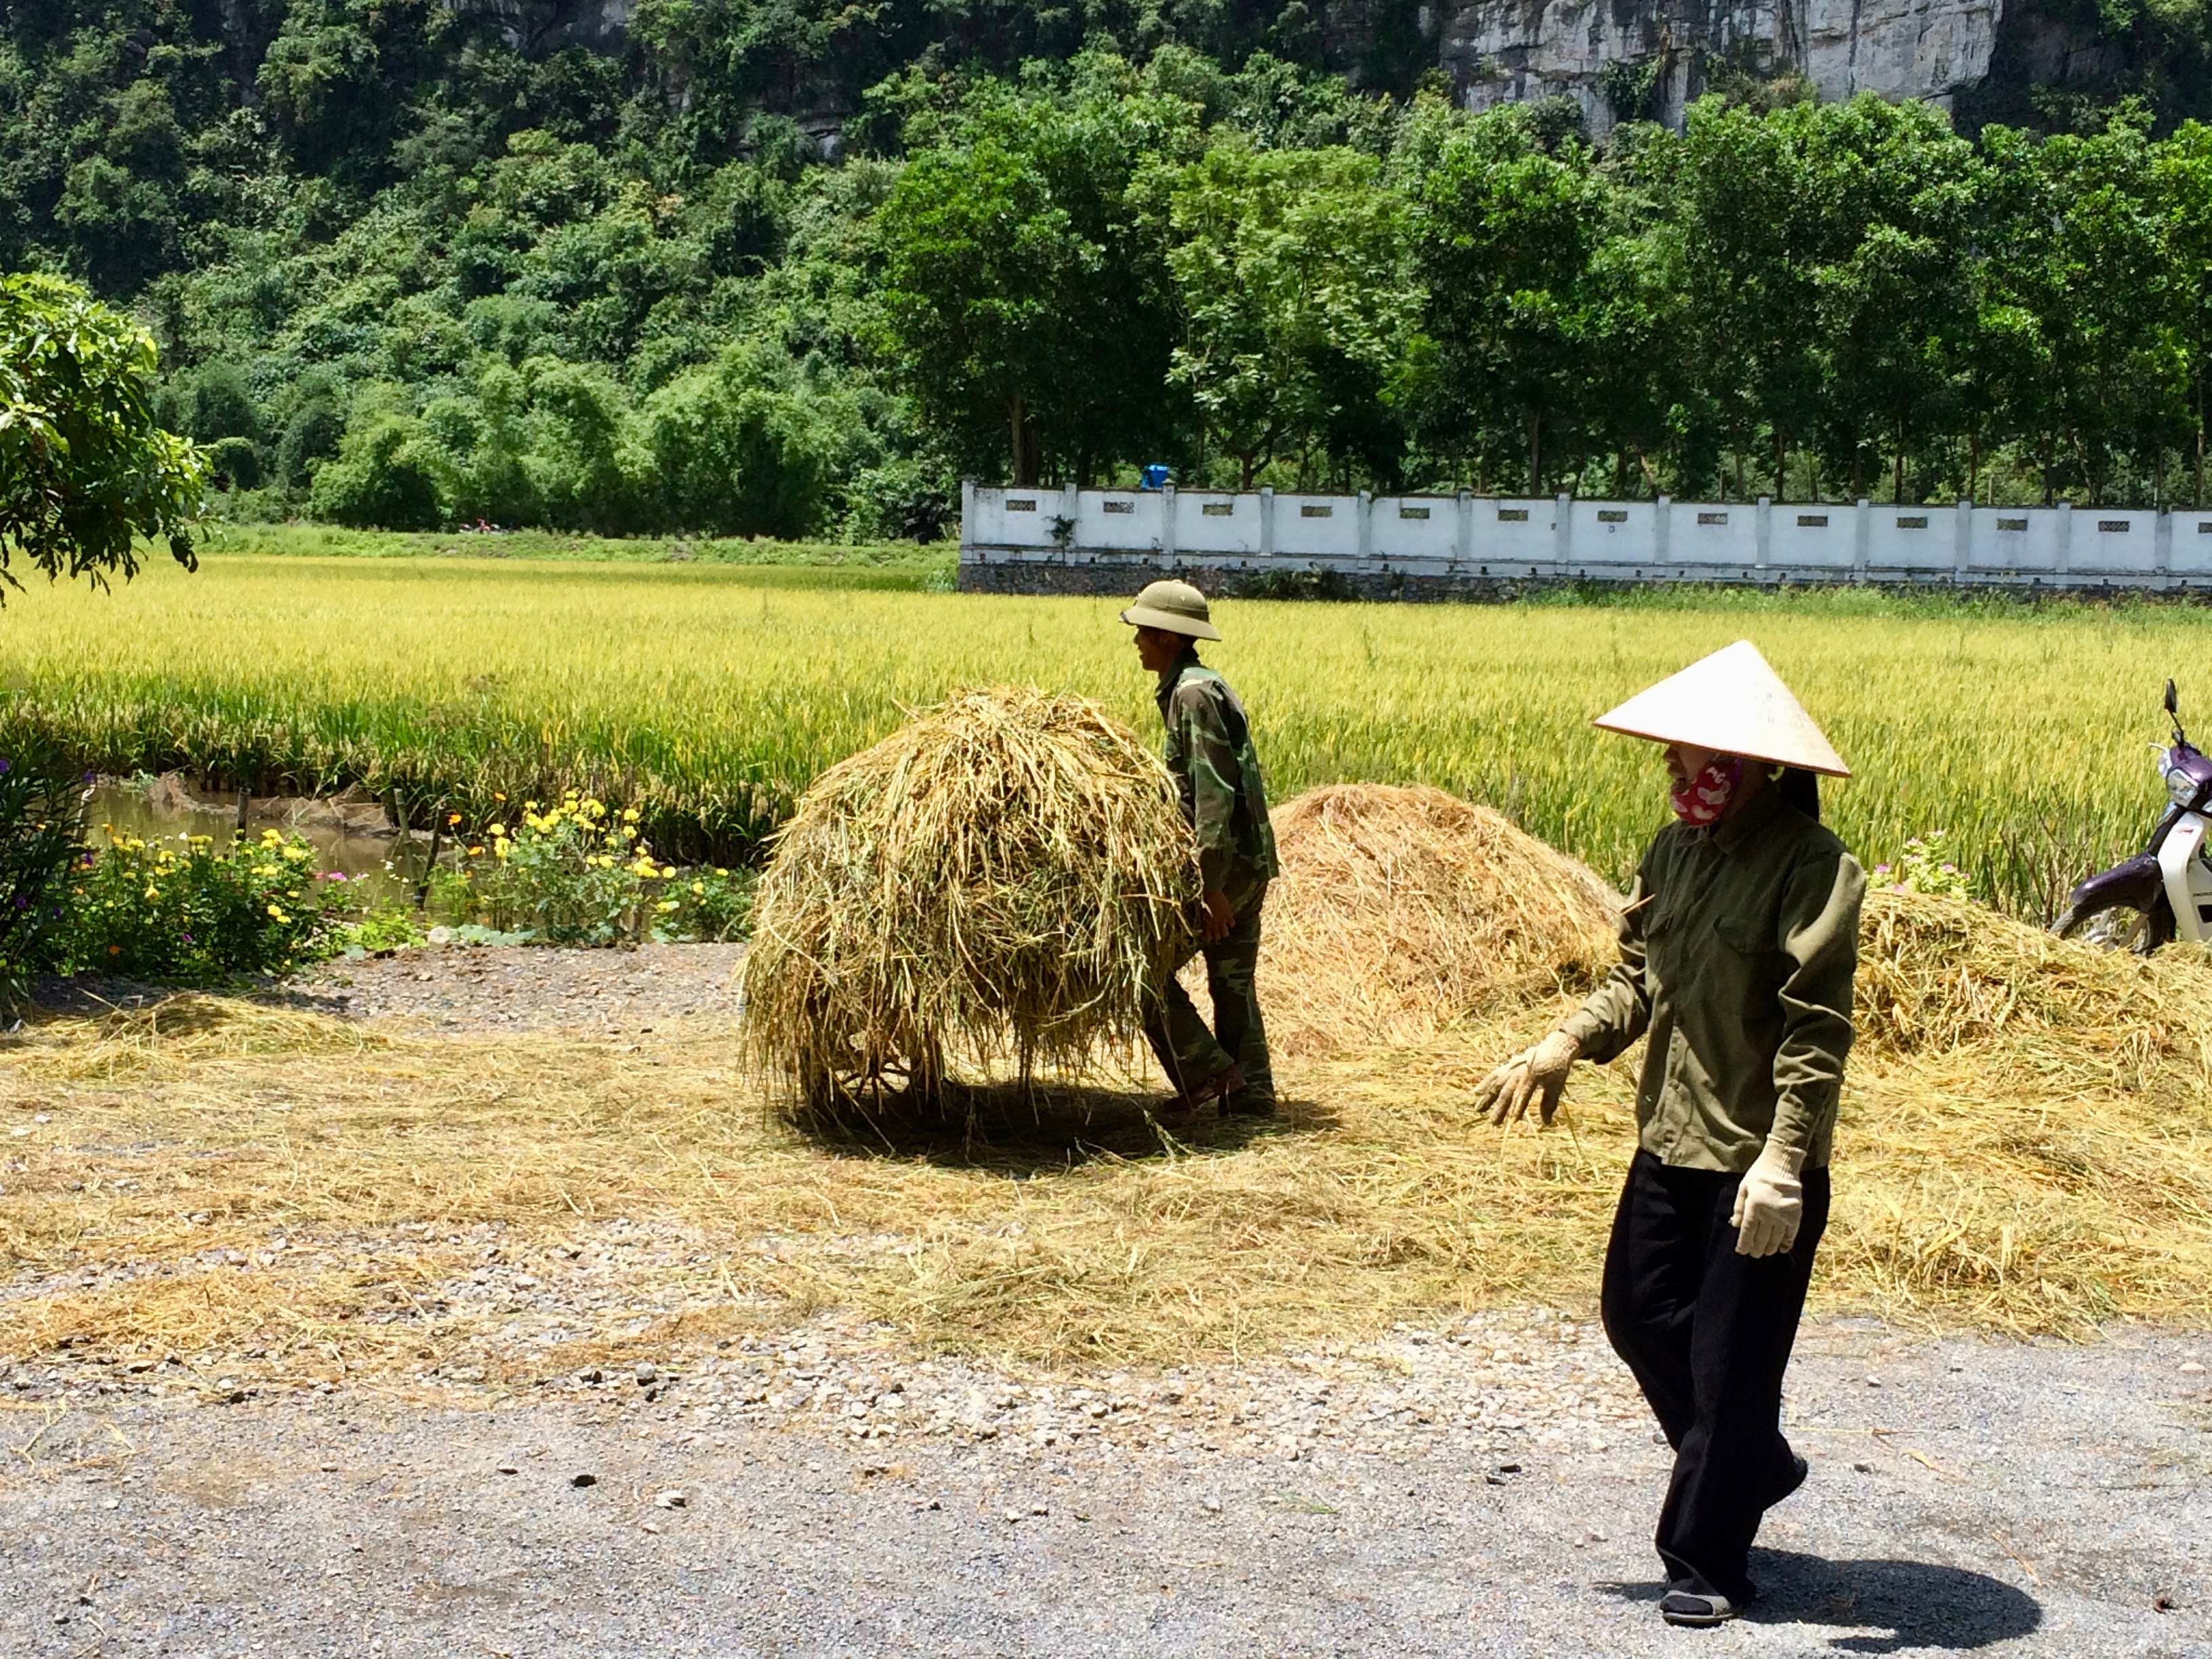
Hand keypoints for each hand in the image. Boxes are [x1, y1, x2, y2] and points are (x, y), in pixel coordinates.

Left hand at [1200, 890, 1233, 941]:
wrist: (1211, 894)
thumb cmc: (1205, 902)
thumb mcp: (1202, 914)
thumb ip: (1205, 922)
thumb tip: (1206, 927)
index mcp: (1206, 925)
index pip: (1208, 938)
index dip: (1209, 936)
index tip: (1210, 933)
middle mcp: (1214, 925)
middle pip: (1218, 938)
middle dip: (1218, 934)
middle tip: (1218, 930)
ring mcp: (1222, 921)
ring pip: (1226, 934)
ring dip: (1225, 931)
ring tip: (1224, 926)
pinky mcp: (1228, 916)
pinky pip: (1232, 925)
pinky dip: (1231, 923)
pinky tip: (1229, 920)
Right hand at [1475, 1029, 1578, 1126]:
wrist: (1554, 1048)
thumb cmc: (1557, 1069)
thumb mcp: (1557, 1086)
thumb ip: (1549, 1103)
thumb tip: (1546, 1123)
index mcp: (1533, 1074)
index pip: (1524, 1094)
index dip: (1518, 1107)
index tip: (1513, 1121)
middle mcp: (1520, 1070)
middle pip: (1507, 1091)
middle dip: (1500, 1107)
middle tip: (1494, 1123)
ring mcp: (1512, 1067)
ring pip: (1497, 1083)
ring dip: (1488, 1097)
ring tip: (1479, 1110)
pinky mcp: (1509, 1066)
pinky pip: (1495, 1075)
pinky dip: (1485, 1083)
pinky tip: (1476, 1092)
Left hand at [1731, 1141, 1805, 1256]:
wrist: (1781, 1164)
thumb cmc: (1759, 1175)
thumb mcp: (1743, 1188)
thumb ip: (1739, 1208)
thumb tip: (1735, 1225)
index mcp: (1754, 1206)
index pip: (1748, 1231)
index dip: (1744, 1243)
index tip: (1741, 1251)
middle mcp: (1769, 1213)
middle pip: (1761, 1237)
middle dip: (1756, 1248)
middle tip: (1754, 1254)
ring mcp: (1783, 1215)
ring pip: (1775, 1237)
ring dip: (1770, 1247)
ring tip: (1766, 1252)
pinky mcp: (1795, 1214)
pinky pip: (1791, 1233)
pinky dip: (1787, 1242)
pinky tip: (1783, 1248)